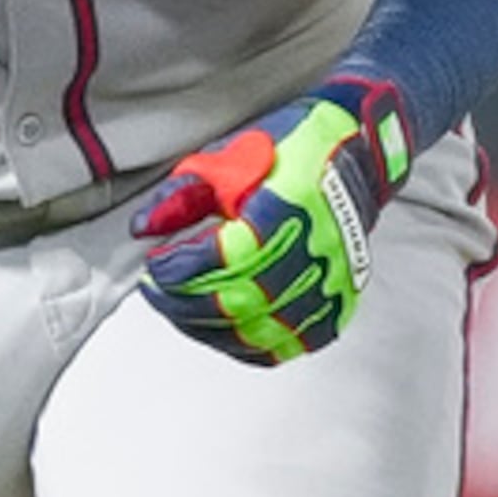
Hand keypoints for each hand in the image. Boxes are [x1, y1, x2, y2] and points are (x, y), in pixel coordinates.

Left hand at [130, 78, 412, 366]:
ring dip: (211, 328)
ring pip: (264, 329)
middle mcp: (318, 249)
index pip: (228, 257)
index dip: (183, 268)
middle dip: (187, 302)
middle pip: (243, 299)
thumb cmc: (289, 150)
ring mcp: (333, 281)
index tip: (155, 265)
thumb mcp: (226, 157)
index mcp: (290, 205)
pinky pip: (292, 344)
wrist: (353, 154)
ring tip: (180, 310)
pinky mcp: (341, 302)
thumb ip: (182, 195)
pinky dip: (251, 346)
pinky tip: (222, 332)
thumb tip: (144, 229)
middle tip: (158, 291)